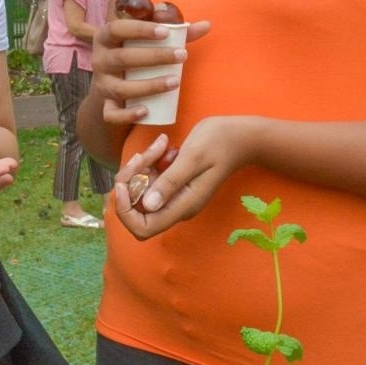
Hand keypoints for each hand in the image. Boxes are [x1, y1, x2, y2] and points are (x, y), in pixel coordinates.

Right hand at [89, 18, 210, 125]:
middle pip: (123, 58)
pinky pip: (112, 114)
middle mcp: (100, 61)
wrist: (108, 89)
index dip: (140, 29)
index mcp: (106, 38)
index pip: (118, 28)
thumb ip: (176, 33)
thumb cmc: (134, 57)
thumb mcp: (147, 42)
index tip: (166, 32)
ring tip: (175, 82)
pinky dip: (127, 114)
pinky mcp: (105, 106)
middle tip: (183, 56)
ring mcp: (102, 85)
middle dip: (155, 57)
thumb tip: (206, 25)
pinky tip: (145, 110)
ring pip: (121, 88)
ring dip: (149, 86)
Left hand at [110, 116, 250, 238]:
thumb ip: (171, 182)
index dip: (125, 210)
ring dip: (142, 167)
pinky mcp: (174, 184)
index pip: (142, 228)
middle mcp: (177, 206)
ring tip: (160, 145)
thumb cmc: (220, 142)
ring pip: (141, 189)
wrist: (240, 136)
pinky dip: (150, 162)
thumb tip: (148, 205)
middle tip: (144, 156)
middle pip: (137, 208)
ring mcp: (175, 196)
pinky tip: (164, 146)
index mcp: (183, 206)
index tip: (124, 183)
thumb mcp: (193, 158)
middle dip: (132, 181)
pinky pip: (151, 178)